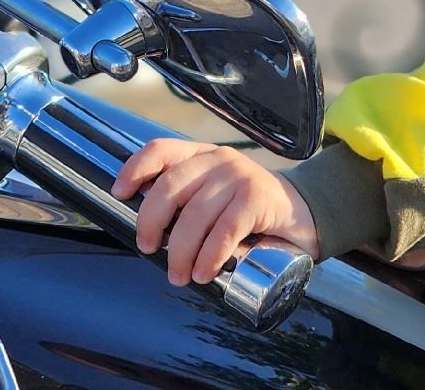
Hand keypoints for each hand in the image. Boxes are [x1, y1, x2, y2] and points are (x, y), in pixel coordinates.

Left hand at [112, 138, 320, 286]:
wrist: (306, 215)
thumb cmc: (252, 213)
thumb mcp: (216, 197)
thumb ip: (189, 202)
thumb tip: (149, 232)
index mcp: (202, 156)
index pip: (161, 150)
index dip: (135, 168)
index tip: (119, 193)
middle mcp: (218, 159)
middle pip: (170, 186)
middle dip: (151, 222)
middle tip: (149, 249)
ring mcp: (239, 176)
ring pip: (195, 214)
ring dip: (181, 251)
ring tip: (180, 275)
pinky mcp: (258, 198)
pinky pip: (225, 229)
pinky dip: (210, 255)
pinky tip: (205, 272)